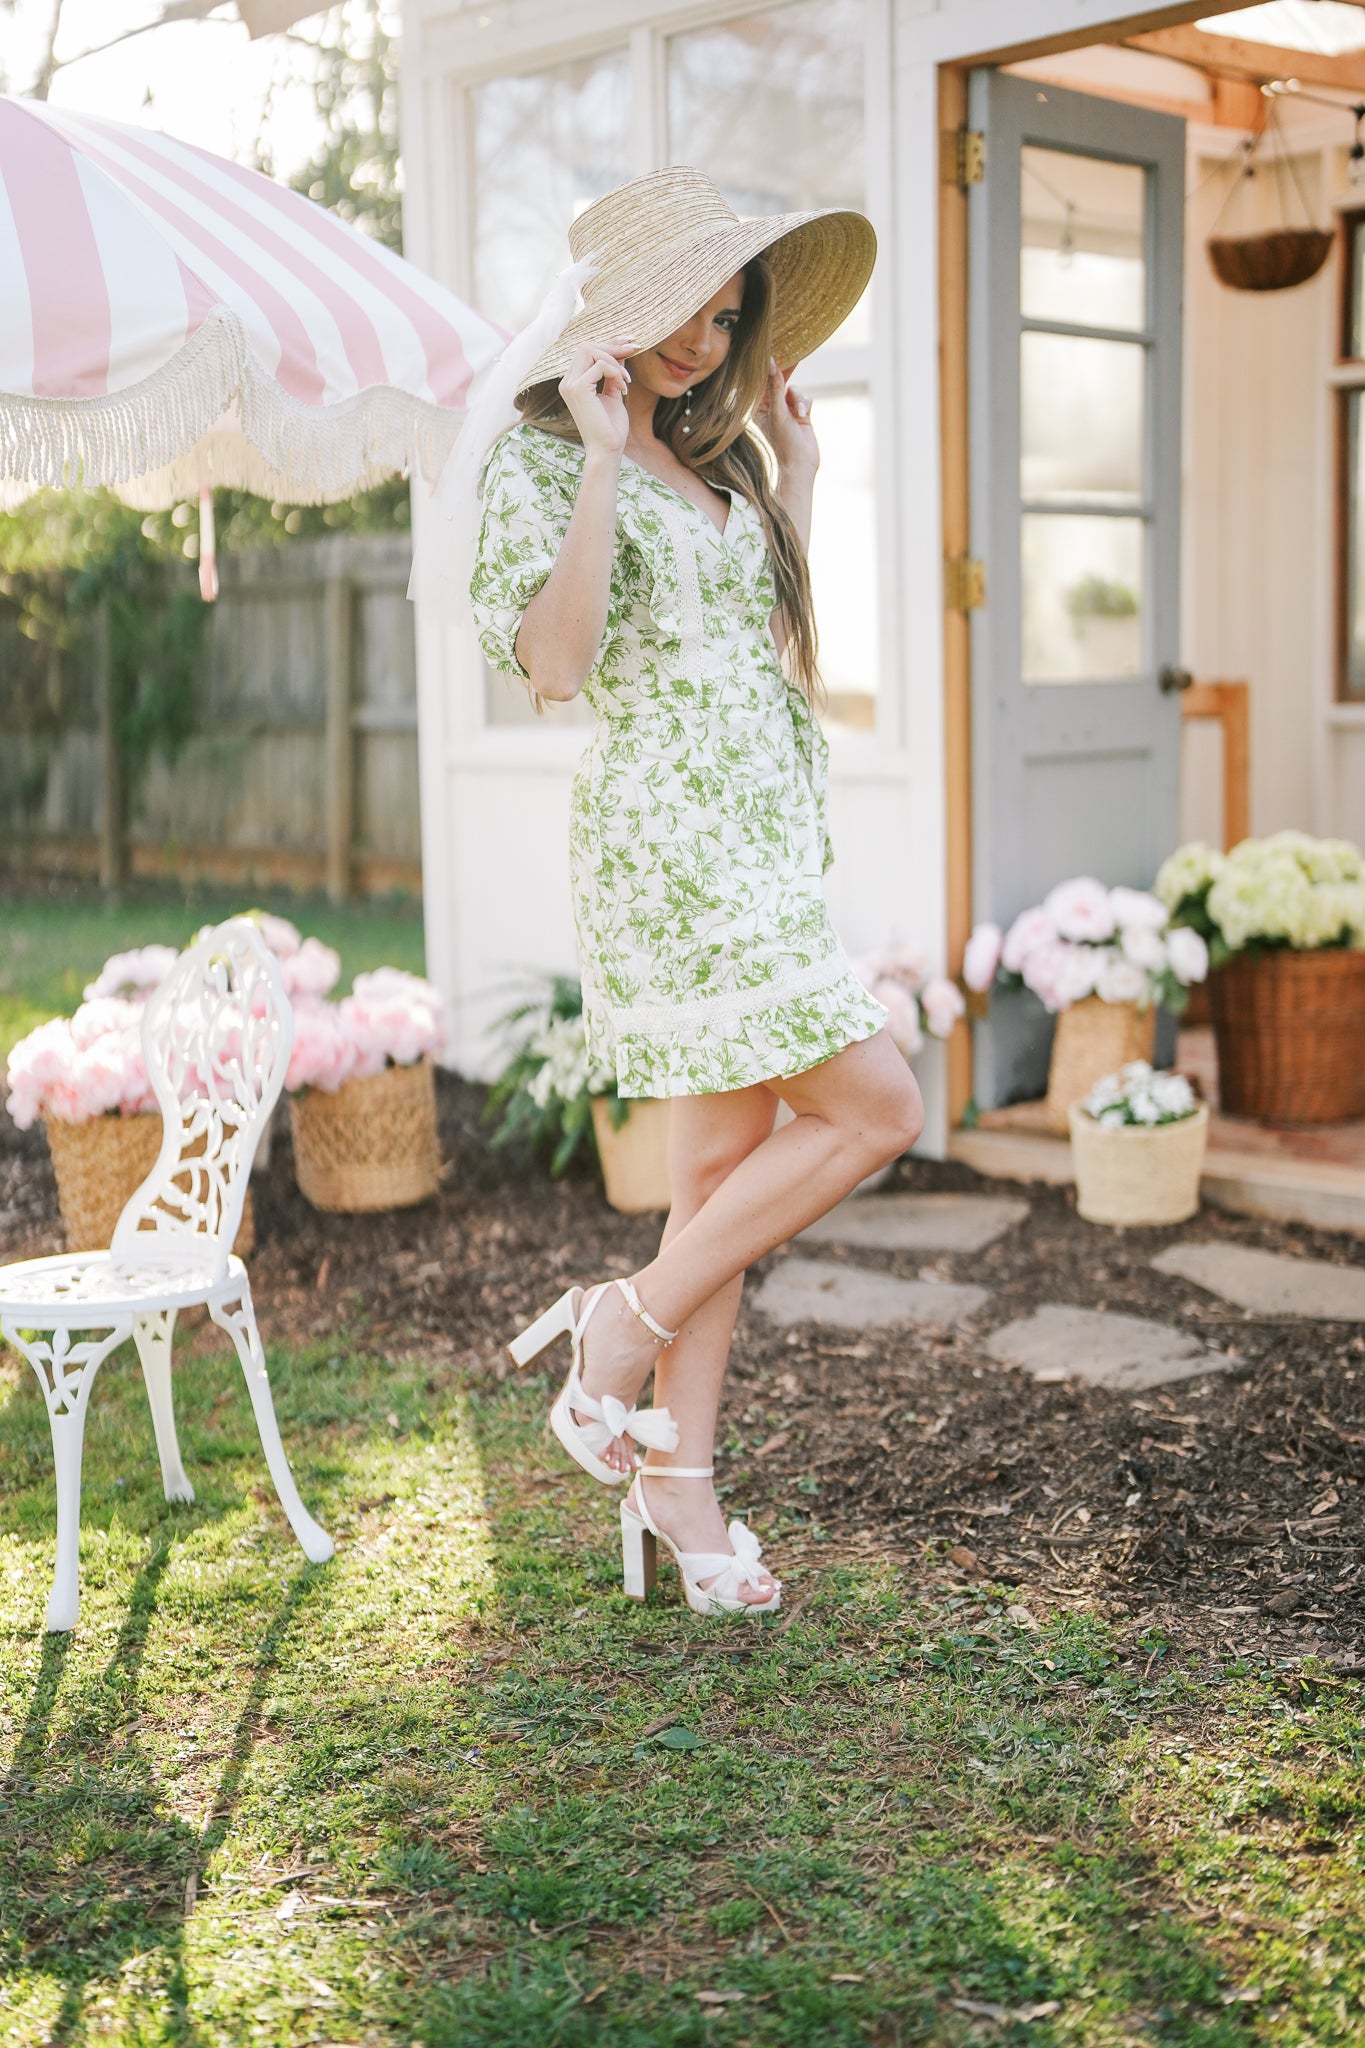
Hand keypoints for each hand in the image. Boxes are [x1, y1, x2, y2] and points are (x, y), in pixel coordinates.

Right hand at [558, 339, 634, 455]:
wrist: (607, 450)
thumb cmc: (611, 427)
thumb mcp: (614, 393)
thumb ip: (613, 373)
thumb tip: (621, 352)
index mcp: (573, 382)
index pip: (587, 351)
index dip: (609, 343)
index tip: (631, 342)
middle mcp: (567, 382)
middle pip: (586, 346)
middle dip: (613, 346)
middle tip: (634, 350)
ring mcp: (570, 385)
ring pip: (590, 350)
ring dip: (615, 360)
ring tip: (627, 380)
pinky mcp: (578, 389)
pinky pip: (600, 365)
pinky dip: (616, 373)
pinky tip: (624, 389)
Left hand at [757, 358, 817, 478]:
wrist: (800, 465)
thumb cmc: (783, 443)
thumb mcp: (778, 411)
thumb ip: (775, 386)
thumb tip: (771, 362)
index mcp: (757, 406)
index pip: (761, 380)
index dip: (766, 366)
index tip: (771, 347)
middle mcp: (770, 405)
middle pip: (778, 380)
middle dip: (785, 373)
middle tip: (791, 354)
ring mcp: (785, 408)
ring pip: (794, 387)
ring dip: (798, 397)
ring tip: (798, 413)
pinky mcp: (799, 412)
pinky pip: (804, 396)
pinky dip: (805, 403)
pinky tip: (804, 416)